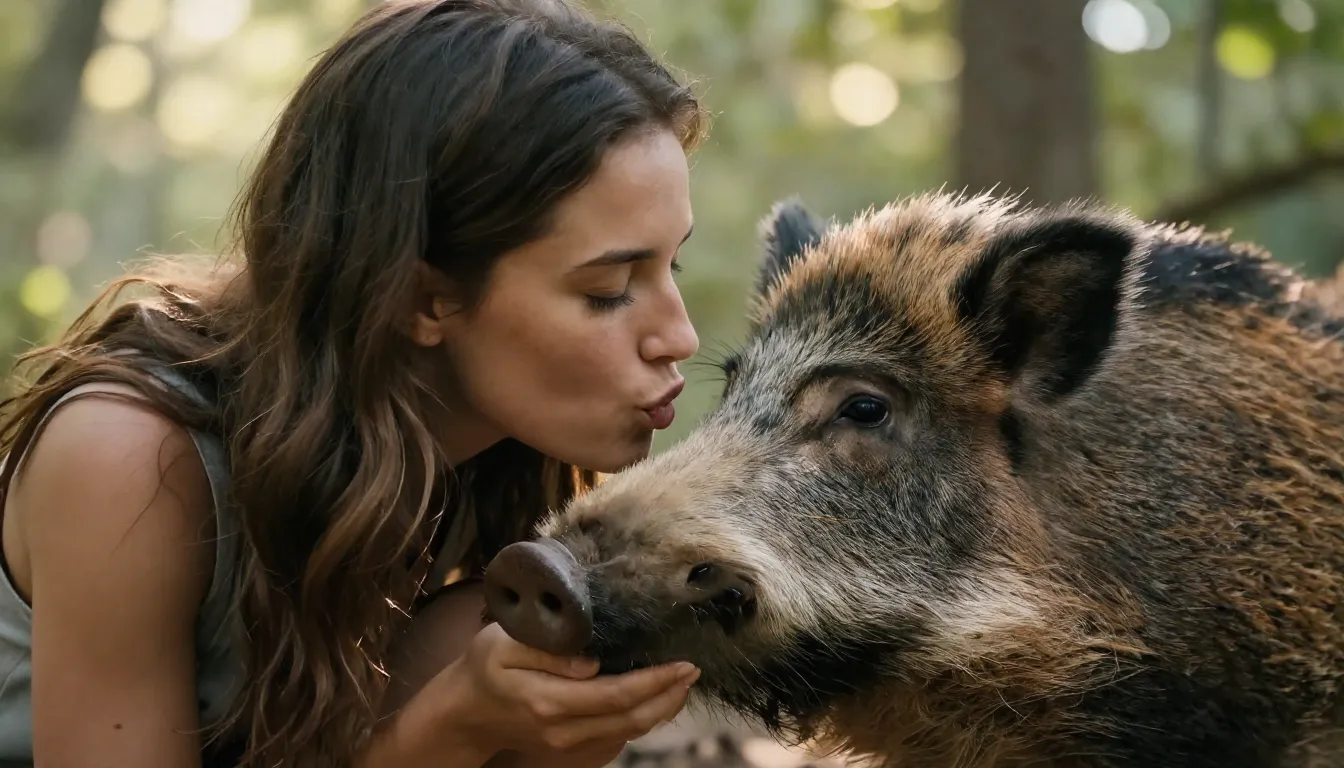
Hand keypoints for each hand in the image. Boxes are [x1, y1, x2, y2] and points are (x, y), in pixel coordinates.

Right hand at [445, 623, 699, 759]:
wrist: (466, 712)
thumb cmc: (483, 668)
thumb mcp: (503, 644)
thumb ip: (549, 653)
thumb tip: (593, 662)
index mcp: (548, 701)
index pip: (615, 696)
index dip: (655, 682)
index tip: (683, 665)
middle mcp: (563, 731)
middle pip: (631, 720)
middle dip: (669, 696)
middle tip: (692, 670)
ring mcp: (568, 746)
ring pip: (629, 733)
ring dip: (661, 709)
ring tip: (681, 682)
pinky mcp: (572, 750)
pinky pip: (617, 738)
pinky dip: (642, 719)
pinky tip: (654, 698)